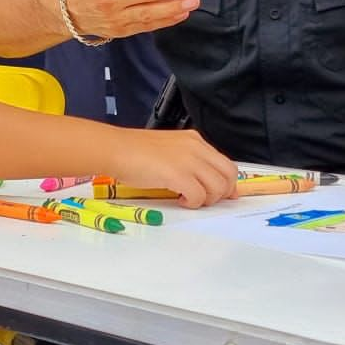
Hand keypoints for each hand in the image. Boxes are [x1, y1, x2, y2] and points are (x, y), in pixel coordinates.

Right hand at [105, 128, 238, 207]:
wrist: (116, 149)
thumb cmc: (133, 151)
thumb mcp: (168, 149)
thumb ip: (186, 160)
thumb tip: (198, 179)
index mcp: (194, 140)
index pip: (224, 162)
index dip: (227, 182)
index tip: (223, 193)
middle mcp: (196, 148)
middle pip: (228, 174)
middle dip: (222, 192)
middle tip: (206, 200)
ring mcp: (189, 160)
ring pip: (218, 186)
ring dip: (207, 199)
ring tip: (189, 199)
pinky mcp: (179, 175)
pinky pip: (199, 196)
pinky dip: (193, 203)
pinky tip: (179, 200)